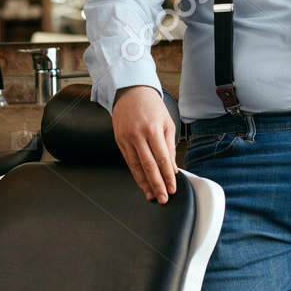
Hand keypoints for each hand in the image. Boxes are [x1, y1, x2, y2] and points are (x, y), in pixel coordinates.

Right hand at [111, 85, 177, 203]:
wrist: (130, 91)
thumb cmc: (151, 106)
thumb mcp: (167, 123)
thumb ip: (169, 146)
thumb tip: (171, 167)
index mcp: (153, 129)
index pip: (162, 159)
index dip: (167, 176)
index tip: (172, 188)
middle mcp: (138, 135)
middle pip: (148, 166)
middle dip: (156, 184)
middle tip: (162, 198)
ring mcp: (126, 138)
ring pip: (136, 166)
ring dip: (144, 183)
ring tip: (151, 195)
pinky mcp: (119, 140)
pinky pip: (128, 161)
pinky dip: (135, 173)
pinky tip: (141, 182)